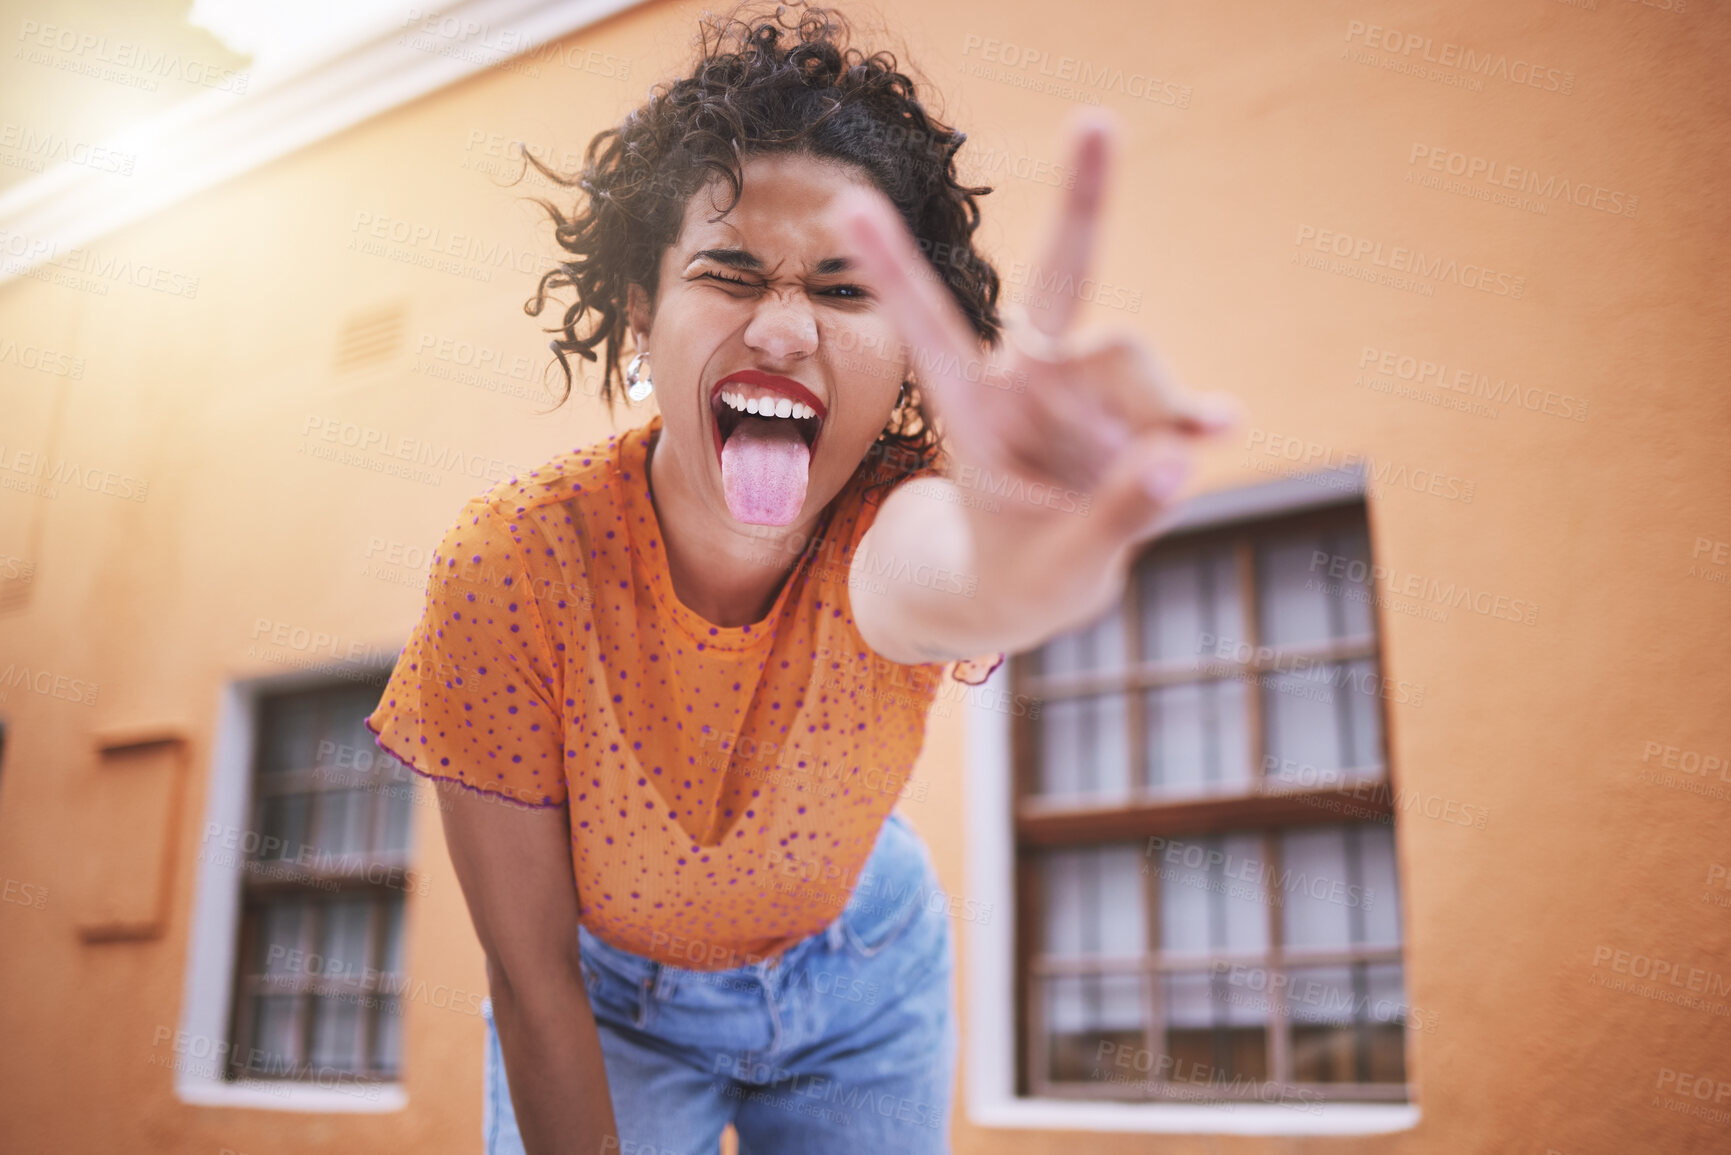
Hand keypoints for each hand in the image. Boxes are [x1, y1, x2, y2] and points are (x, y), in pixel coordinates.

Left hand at [837, 107, 1243, 547]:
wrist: (1036, 593)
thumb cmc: (1022, 576)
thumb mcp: (1055, 565)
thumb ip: (1115, 515)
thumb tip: (1181, 455)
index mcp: (973, 412)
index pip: (932, 328)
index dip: (895, 268)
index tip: (848, 203)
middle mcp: (1031, 383)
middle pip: (1061, 278)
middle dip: (1083, 200)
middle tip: (1098, 118)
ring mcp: (1087, 393)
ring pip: (1129, 354)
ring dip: (1151, 408)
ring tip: (1133, 489)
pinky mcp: (1137, 416)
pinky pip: (1177, 406)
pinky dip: (1194, 418)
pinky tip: (1222, 425)